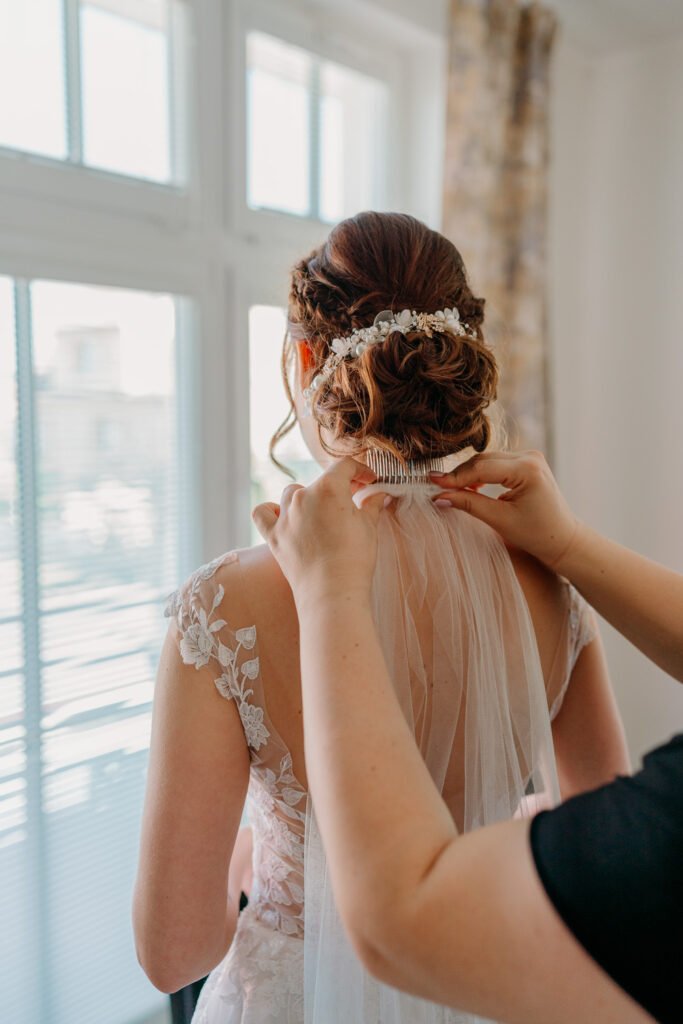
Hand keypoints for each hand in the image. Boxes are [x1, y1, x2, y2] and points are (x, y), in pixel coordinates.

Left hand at [252, 458, 385, 608]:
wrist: (332, 593)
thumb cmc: (354, 559)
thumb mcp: (368, 527)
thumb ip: (371, 505)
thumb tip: (380, 494)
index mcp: (329, 488)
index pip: (345, 466)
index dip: (360, 471)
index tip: (368, 480)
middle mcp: (303, 497)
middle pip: (320, 481)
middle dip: (337, 488)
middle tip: (351, 501)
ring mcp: (285, 516)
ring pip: (292, 494)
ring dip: (306, 498)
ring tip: (320, 512)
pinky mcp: (274, 535)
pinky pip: (263, 513)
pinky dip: (270, 511)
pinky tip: (280, 515)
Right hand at [431, 450, 581, 570]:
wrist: (562, 538)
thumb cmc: (536, 533)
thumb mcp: (499, 520)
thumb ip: (469, 504)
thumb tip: (440, 496)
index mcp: (528, 469)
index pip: (481, 468)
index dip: (454, 476)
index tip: (432, 482)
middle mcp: (530, 457)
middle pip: (483, 460)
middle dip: (459, 474)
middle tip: (436, 486)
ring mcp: (530, 457)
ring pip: (488, 460)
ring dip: (469, 473)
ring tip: (450, 489)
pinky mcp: (527, 462)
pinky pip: (497, 463)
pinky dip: (481, 473)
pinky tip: (471, 486)